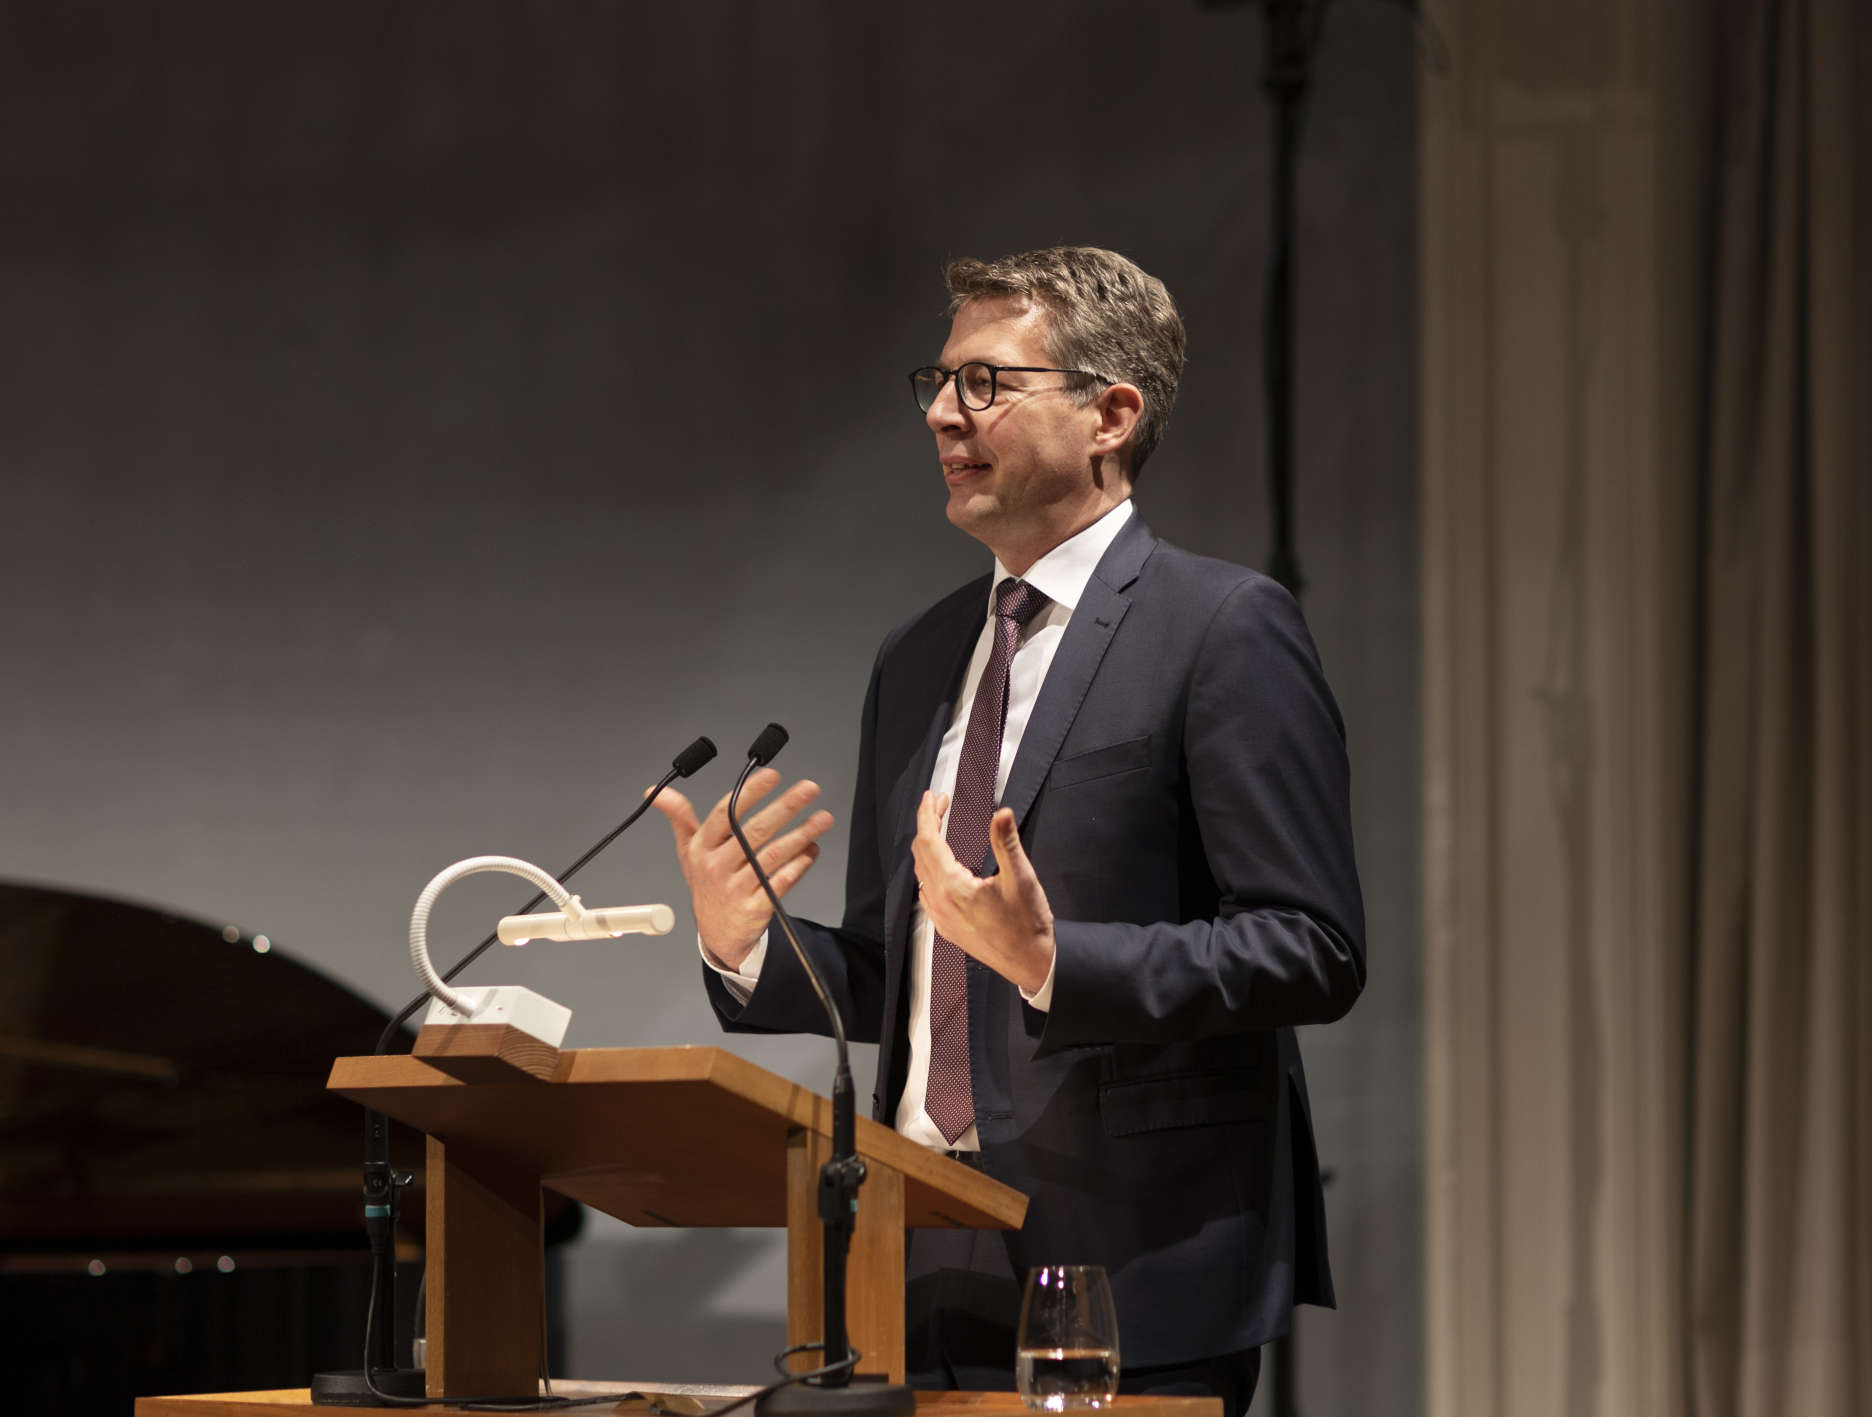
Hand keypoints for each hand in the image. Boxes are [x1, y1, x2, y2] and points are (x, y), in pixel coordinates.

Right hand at [651, 768, 834, 969]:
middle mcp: (718, 867)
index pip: (725, 814)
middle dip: (786, 807)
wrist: (717, 932)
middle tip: (809, 789)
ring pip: (773, 855)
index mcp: (702, 848)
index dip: (749, 792)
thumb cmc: (707, 884)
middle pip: (755, 831)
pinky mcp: (756, 908)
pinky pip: (782, 881)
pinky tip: (813, 848)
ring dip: (801, 834)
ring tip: (822, 818)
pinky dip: (800, 864)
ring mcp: (737, 888)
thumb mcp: (688, 851)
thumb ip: (679, 817)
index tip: (772, 775)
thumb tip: (655, 792)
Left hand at [910, 792, 1054, 994]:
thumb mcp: (1021, 878)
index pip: (928, 841)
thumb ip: (1007, 842)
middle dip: (928, 825)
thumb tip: (1001, 813)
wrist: (1032, 964)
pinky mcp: (947, 928)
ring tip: (939, 829)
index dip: (928, 815)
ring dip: (927, 848)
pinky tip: (941, 868)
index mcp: (952, 887)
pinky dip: (929, 870)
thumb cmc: (1028, 924)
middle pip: (921, 854)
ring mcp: (941, 918)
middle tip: (940, 805)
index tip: (933, 796)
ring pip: (921, 874)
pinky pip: (926, 893)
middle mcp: (940, 903)